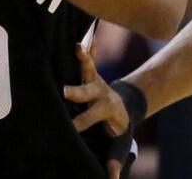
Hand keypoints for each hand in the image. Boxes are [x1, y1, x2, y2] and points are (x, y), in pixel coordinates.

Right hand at [65, 44, 132, 178]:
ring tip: (77, 46)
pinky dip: (87, 47)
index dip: (81, 123)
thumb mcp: (118, 143)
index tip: (69, 128)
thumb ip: (114, 158)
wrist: (126, 107)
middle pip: (88, 92)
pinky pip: (88, 58)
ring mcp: (96, 81)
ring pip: (88, 70)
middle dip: (77, 93)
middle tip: (65, 91)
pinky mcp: (92, 73)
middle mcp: (101, 93)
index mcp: (106, 110)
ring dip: (84, 59)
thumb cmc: (116, 128)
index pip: (90, 118)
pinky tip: (85, 33)